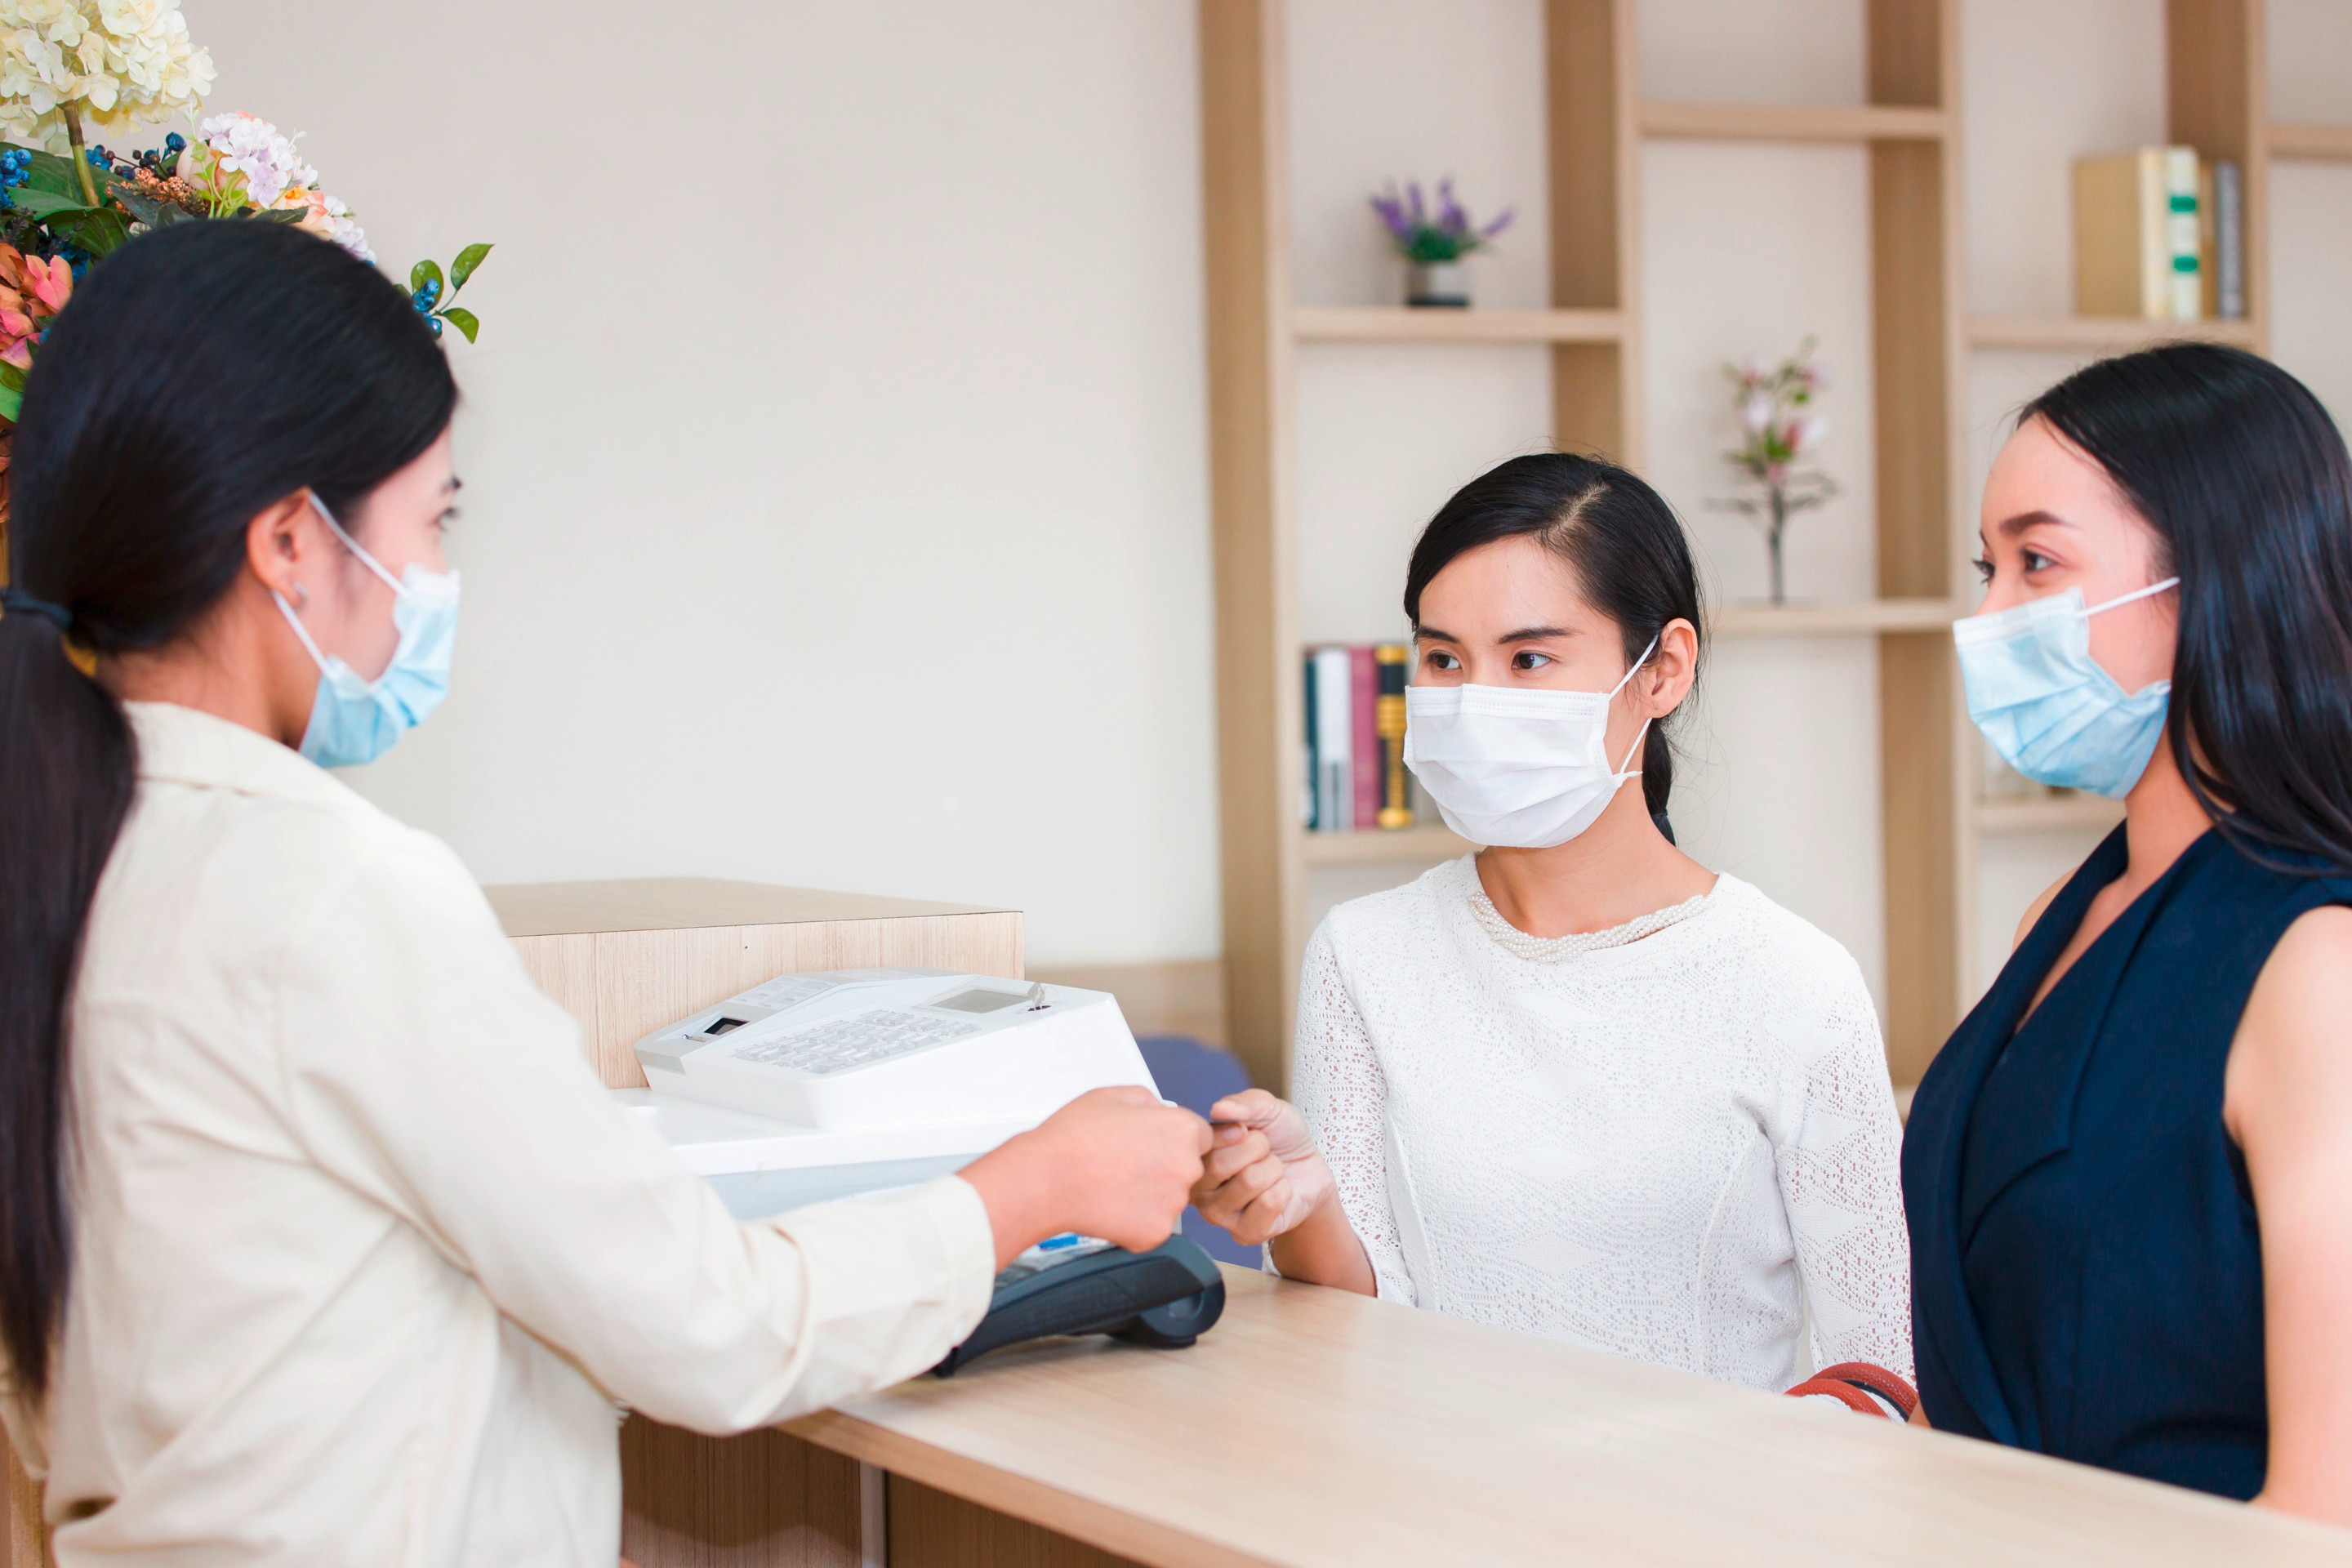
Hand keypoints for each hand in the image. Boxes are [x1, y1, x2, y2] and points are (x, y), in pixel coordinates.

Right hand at [959, 1086, 1209, 1266]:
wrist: (1046, 1179)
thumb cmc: (1074, 1137)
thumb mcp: (1114, 1095)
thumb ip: (1150, 1101)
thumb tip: (1160, 1111)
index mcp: (1182, 1130)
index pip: (1201, 1136)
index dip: (1174, 1138)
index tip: (1154, 1143)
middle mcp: (1186, 1167)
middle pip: (1188, 1168)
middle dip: (1164, 1166)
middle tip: (1128, 1163)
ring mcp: (1172, 1204)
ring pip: (1170, 1198)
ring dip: (1151, 1194)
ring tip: (1114, 1182)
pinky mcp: (1156, 1233)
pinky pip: (1153, 1225)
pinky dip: (1136, 1220)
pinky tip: (1112, 1203)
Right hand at [1191, 1088, 1335, 1246]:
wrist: (1309, 1169)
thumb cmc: (1280, 1139)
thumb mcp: (1267, 1108)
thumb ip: (1244, 1103)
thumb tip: (1219, 1108)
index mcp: (1196, 1157)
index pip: (1201, 1141)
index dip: (1234, 1131)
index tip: (1245, 1130)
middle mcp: (1199, 1188)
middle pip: (1221, 1163)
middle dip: (1258, 1148)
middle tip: (1263, 1152)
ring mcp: (1218, 1214)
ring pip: (1250, 1181)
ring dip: (1273, 1170)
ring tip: (1271, 1171)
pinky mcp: (1244, 1233)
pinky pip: (1269, 1203)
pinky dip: (1283, 1190)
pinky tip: (1279, 1191)